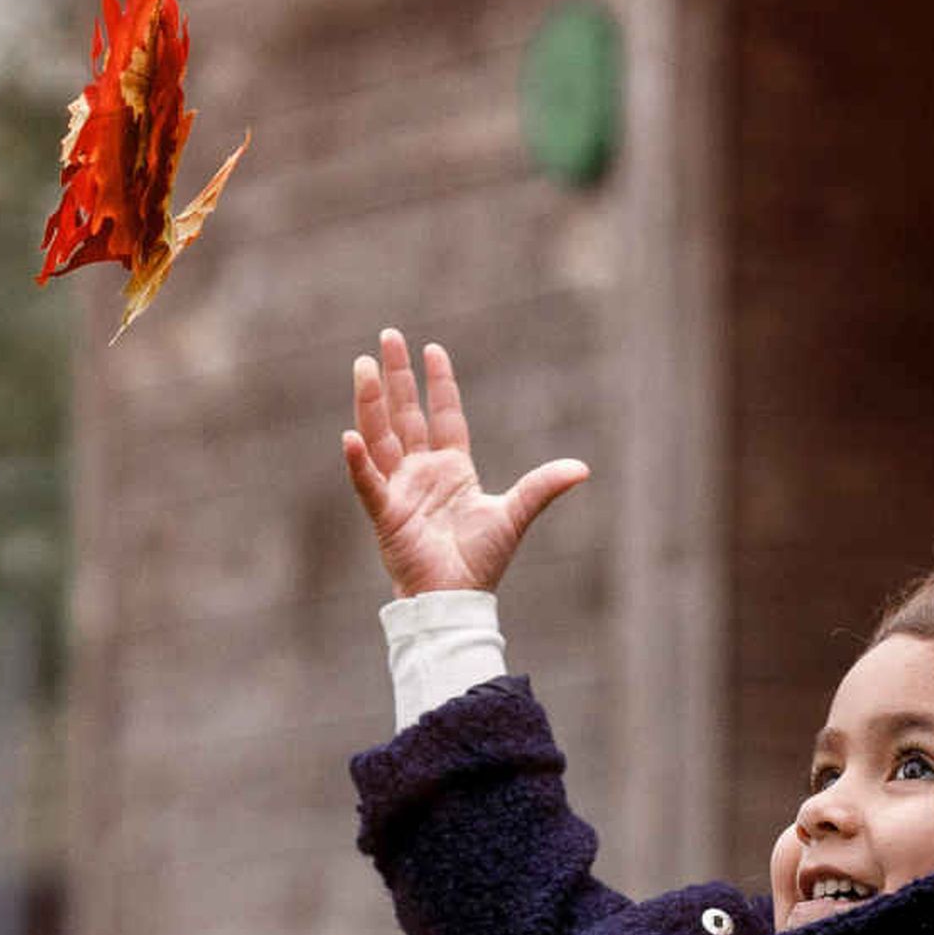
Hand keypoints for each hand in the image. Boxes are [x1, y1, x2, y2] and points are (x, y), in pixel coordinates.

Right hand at [339, 329, 588, 596]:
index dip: (439, 383)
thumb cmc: (481, 561)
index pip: (444, 415)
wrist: (457, 598)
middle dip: (398, 375)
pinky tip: (351, 436)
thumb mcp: (515, 515)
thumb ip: (542, 487)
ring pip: (380, 436)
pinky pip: (368, 483)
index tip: (433, 349)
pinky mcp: (386, 514)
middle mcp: (421, 472)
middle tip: (388, 335)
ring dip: (371, 402)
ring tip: (363, 366)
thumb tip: (582, 469)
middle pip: (406, 414)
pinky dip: (358, 462)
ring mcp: (400, 490)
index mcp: (452, 469)